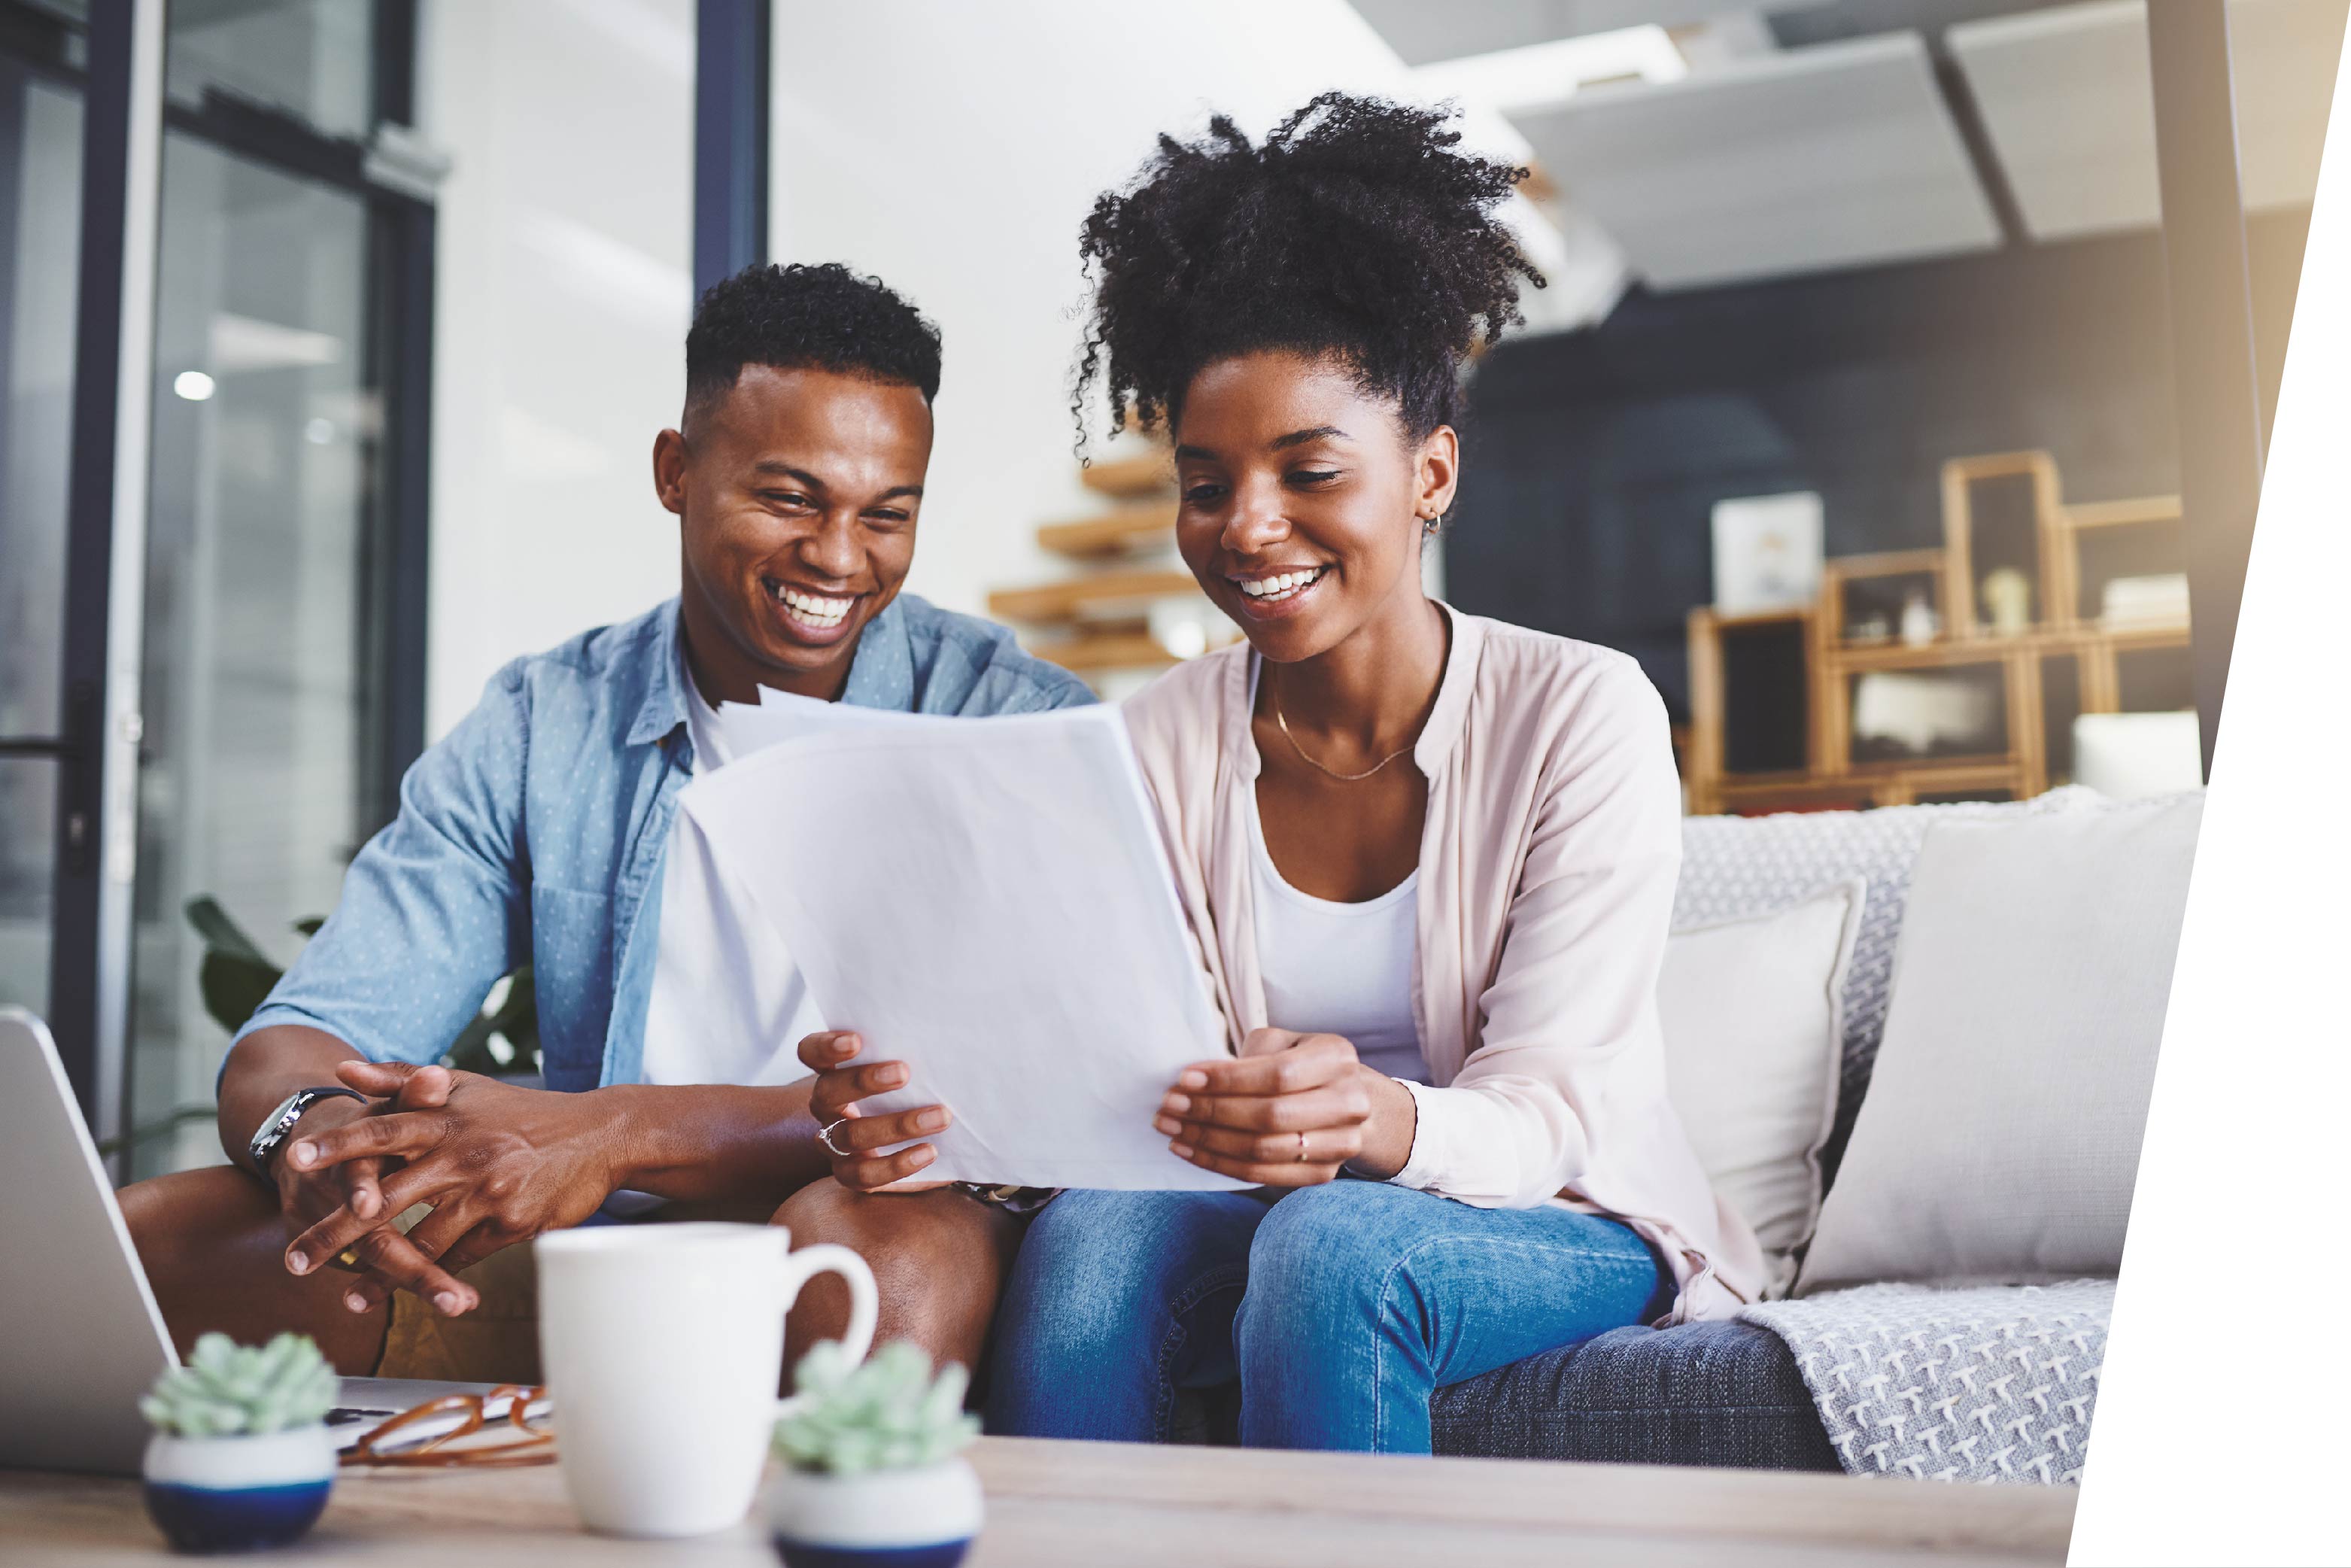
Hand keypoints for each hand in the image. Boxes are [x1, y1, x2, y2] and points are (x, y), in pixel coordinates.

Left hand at [279, 1070, 630, 1314]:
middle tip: (295, 1260)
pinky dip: (433, 1277)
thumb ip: (402, 1079)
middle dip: (336, 1232)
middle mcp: (463, 1153)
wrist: (599, 1135)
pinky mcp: (511, 1223)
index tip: (294, 1157)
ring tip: (348, 1297)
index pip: (381, 1128)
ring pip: (420, 1240)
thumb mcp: (466, 1087)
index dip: (338, 1143)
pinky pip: (461, 1257)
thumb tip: (341, 1069)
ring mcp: (487, 1191)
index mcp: (447, 1118)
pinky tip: (409, 1292)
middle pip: (387, 1199)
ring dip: (380, 1274)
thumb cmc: (522, 1112)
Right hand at [799, 1030, 951, 1192]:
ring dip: (896, 1125)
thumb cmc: (916, 1089)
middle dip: (863, 1081)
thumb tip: (948, 1033)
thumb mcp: (913, 1067)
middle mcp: (828, 1105)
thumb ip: (916, 1051)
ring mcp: (835, 1142)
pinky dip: (897, 1164)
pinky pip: (864, 1174)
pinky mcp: (851, 1173)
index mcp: (834, 1071)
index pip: (812, 1052)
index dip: (826, 1047)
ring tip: (940, 1116)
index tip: (855, 1041)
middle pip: (828, 1091)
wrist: (924, 1139)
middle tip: (903, 1072)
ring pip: (850, 1135)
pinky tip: (929, 1151)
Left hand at [1156, 1028, 1411, 1185]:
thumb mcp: (1282, 1042)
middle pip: (1271, 1116)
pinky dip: (1220, 1165)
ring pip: (1263, 1151)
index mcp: (1336, 1056)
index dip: (1228, 1080)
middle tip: (1170, 1106)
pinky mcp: (1324, 1174)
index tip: (1185, 1079)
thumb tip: (1196, 1081)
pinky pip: (1263, 1176)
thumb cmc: (1300, 1063)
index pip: (1277, 1074)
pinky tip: (1191, 1151)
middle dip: (1211, 1112)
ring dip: (1208, 1141)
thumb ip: (1248, 1055)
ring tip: (1173, 1129)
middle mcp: (1349, 1101)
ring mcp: (1342, 1143)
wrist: (1346, 1099)